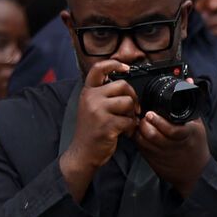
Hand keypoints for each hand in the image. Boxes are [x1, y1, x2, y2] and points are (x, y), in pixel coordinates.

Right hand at [62, 58, 139, 186]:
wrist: (83, 152)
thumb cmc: (92, 130)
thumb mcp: (92, 107)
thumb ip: (103, 95)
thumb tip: (125, 86)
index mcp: (88, 91)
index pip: (98, 69)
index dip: (114, 64)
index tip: (126, 67)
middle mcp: (91, 97)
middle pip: (123, 85)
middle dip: (133, 97)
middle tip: (132, 109)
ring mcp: (98, 110)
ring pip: (128, 102)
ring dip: (132, 114)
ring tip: (126, 122)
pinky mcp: (107, 124)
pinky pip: (129, 121)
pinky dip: (131, 128)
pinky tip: (124, 132)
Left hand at [137, 110, 211, 196]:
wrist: (195, 170)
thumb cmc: (195, 143)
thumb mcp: (197, 125)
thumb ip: (188, 108)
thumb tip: (186, 86)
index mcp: (188, 136)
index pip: (172, 131)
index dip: (159, 122)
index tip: (151, 113)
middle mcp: (174, 146)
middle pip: (153, 134)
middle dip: (145, 123)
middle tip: (146, 117)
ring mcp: (162, 154)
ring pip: (143, 140)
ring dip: (139, 130)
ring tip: (143, 123)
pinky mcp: (153, 159)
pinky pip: (140, 146)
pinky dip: (138, 137)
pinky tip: (142, 132)